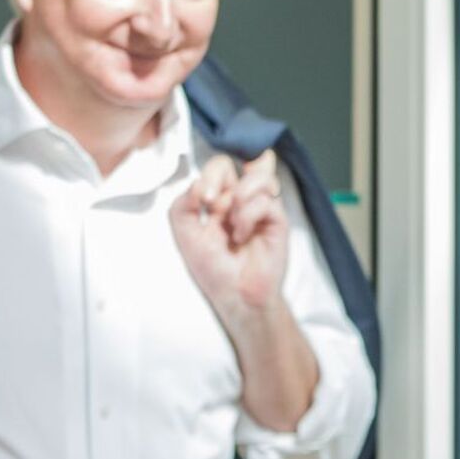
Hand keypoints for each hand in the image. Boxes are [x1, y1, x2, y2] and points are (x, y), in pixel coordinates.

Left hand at [170, 151, 288, 321]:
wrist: (234, 295)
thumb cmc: (213, 269)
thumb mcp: (185, 235)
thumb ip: (182, 205)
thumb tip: (198, 183)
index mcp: (222, 200)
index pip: (220, 168)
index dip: (210, 175)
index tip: (203, 200)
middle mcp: (243, 201)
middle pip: (238, 162)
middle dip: (218, 176)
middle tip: (211, 202)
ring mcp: (262, 209)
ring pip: (261, 177)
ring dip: (239, 196)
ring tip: (232, 223)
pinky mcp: (277, 221)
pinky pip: (266, 202)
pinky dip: (249, 217)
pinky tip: (242, 235)